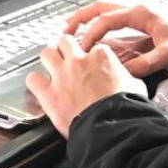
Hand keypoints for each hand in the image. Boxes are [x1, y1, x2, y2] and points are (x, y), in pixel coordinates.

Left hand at [26, 35, 146, 136]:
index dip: (91, 55)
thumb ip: (126, 77)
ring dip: (48, 58)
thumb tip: (128, 81)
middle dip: (65, 47)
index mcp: (101, 57)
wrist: (112, 126)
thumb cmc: (125, 108)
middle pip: (65, 41)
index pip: (93, 47)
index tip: (91, 62)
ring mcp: (62, 75)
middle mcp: (79, 61)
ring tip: (50, 64)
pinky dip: (35, 82)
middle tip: (66, 55)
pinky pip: (33, 79)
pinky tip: (39, 86)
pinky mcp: (49, 94)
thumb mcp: (135, 85)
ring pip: (46, 53)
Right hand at [65, 1, 167, 77]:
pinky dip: (99, 24)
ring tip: (72, 32)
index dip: (91, 34)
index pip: (106, 20)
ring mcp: (137, 12)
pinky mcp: (139, 19)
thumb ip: (146, 64)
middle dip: (80, 18)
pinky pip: (113, 18)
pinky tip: (95, 36)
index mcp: (140, 13)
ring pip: (105, 10)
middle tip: (65, 31)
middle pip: (99, 7)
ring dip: (88, 19)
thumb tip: (123, 73)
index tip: (83, 48)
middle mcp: (136, 8)